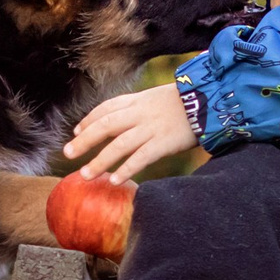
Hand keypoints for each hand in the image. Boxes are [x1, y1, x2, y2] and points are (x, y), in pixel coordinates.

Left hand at [63, 84, 196, 180]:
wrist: (211, 98)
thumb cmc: (187, 101)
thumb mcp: (158, 98)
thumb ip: (139, 109)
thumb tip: (122, 123)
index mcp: (138, 101)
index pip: (106, 109)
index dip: (89, 120)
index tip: (77, 132)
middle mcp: (140, 113)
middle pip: (105, 126)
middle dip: (84, 140)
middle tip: (68, 154)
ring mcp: (152, 128)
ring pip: (119, 144)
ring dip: (100, 160)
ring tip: (86, 175)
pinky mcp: (164, 142)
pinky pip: (141, 157)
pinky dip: (126, 169)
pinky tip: (115, 181)